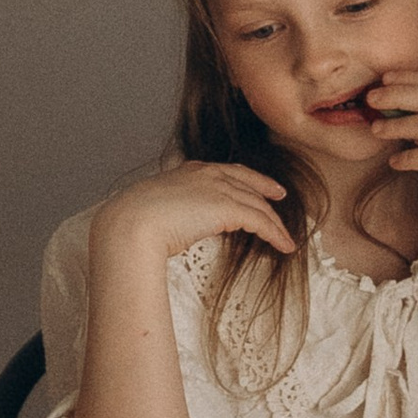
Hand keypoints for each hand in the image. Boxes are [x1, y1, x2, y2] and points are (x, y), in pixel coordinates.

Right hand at [91, 161, 295, 267]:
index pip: (226, 171)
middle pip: (248, 181)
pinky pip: (261, 221)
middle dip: (266, 189)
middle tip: (280, 197)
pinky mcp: (228, 208)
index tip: (258, 185)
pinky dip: (276, 233)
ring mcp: (218, 189)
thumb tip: (170, 227)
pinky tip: (284, 246)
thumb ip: (169, 211)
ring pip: (258, 204)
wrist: (131, 223)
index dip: (245, 178)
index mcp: (188, 171)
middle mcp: (207, 174)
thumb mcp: (153, 208)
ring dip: (275, 223)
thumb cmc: (132, 221)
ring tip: (286, 238)